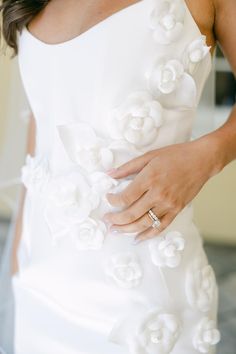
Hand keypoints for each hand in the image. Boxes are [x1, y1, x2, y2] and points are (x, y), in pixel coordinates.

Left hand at [103, 138, 219, 242]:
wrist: (202, 160)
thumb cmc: (175, 155)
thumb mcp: (149, 155)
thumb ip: (128, 167)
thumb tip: (109, 174)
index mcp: (149, 178)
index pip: (125, 197)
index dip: (113, 201)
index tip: (108, 198)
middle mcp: (158, 194)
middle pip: (131, 214)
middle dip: (116, 220)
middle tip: (107, 221)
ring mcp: (168, 204)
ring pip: (144, 224)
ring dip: (127, 230)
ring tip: (116, 231)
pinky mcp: (177, 210)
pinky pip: (160, 227)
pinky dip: (147, 235)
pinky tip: (137, 238)